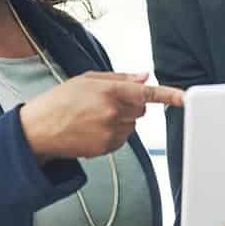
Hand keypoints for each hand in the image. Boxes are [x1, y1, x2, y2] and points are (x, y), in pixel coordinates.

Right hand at [19, 71, 184, 161]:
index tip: (185, 98)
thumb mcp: (85, 80)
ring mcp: (111, 132)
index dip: (169, 95)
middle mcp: (113, 112)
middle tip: (103, 104)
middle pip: (141, 109)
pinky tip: (93, 130)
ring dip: (121, 120)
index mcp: (109, 91)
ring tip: (93, 118)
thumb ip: (118, 78)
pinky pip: (123, 139)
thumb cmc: (58, 102)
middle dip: (129, 105)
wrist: (39, 131)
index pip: (146, 92)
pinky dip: (114, 134)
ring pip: (133, 125)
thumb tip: (144, 76)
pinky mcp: (107, 148)